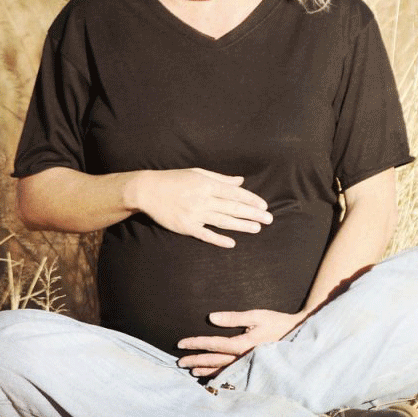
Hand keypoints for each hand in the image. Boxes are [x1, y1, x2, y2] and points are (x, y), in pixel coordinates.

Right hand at [130, 168, 271, 246]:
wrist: (147, 191)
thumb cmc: (174, 179)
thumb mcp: (198, 173)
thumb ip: (221, 179)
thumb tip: (241, 181)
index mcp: (207, 184)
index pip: (235, 193)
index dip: (251, 200)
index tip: (264, 206)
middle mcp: (203, 199)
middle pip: (233, 208)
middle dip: (253, 214)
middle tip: (269, 219)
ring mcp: (194, 214)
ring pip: (223, 221)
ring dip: (242, 226)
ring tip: (257, 229)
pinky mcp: (186, 227)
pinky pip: (205, 235)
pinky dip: (219, 239)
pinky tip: (232, 243)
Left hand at [177, 309, 307, 376]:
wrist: (297, 334)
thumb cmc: (277, 322)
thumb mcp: (256, 315)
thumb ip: (233, 317)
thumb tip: (211, 318)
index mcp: (241, 344)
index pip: (212, 344)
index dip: (195, 343)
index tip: (181, 343)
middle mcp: (242, 357)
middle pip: (213, 361)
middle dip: (195, 360)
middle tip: (179, 362)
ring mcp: (247, 365)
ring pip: (221, 370)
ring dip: (204, 370)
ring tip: (192, 370)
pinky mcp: (252, 367)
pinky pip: (231, 375)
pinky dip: (218, 376)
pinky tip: (212, 376)